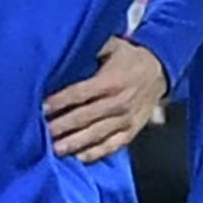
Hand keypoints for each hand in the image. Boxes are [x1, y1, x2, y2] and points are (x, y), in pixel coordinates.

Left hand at [43, 37, 169, 161]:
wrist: (160, 70)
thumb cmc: (129, 57)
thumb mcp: (112, 45)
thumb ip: (91, 48)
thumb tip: (65, 48)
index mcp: (111, 81)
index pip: (80, 93)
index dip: (60, 101)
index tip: (42, 107)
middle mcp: (119, 102)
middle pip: (86, 117)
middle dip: (63, 125)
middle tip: (44, 132)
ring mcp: (126, 119)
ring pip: (97, 134)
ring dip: (76, 143)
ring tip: (56, 149)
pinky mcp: (131, 131)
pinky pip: (113, 145)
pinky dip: (96, 153)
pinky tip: (80, 157)